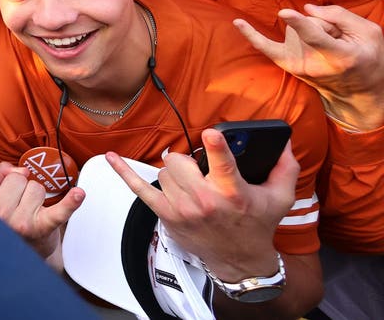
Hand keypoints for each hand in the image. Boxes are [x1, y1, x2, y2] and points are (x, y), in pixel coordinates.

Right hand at [0, 147, 83, 258]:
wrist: (27, 253)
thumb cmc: (12, 219)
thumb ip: (2, 174)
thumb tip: (19, 170)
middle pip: (18, 177)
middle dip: (23, 186)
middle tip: (20, 205)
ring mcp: (18, 222)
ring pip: (36, 187)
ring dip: (38, 196)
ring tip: (31, 212)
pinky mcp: (41, 228)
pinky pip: (58, 211)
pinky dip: (71, 202)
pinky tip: (79, 194)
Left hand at [107, 130, 297, 281]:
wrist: (238, 260)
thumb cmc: (256, 225)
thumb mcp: (280, 198)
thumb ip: (285, 167)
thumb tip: (283, 141)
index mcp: (233, 193)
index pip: (223, 166)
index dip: (217, 147)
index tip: (210, 133)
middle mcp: (205, 201)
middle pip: (182, 161)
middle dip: (189, 160)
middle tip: (200, 170)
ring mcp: (182, 209)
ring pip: (165, 172)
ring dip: (176, 172)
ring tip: (191, 184)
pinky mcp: (166, 215)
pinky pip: (139, 188)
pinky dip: (124, 172)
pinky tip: (111, 157)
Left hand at [235, 5, 383, 130]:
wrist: (359, 90)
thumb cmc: (367, 57)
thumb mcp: (369, 33)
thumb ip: (340, 15)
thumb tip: (306, 9)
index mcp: (339, 55)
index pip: (315, 36)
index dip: (300, 23)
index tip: (284, 13)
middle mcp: (314, 62)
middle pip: (311, 23)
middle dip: (325, 23)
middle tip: (340, 40)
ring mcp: (298, 64)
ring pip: (298, 28)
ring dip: (312, 30)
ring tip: (328, 46)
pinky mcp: (288, 63)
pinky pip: (265, 47)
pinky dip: (251, 35)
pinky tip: (238, 22)